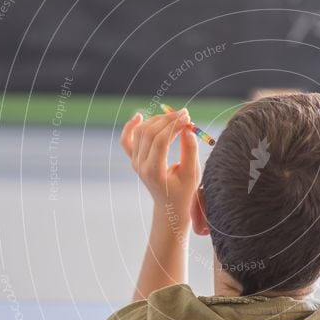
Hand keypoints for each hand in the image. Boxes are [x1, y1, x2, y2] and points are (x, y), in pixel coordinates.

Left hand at [120, 108, 199, 223]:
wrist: (169, 204)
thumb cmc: (183, 190)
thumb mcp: (192, 173)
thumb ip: (190, 151)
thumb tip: (187, 129)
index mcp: (154, 172)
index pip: (161, 141)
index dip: (174, 126)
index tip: (188, 118)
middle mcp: (140, 165)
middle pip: (150, 133)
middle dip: (168, 120)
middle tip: (184, 114)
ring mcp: (134, 161)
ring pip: (141, 132)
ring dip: (157, 120)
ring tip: (174, 117)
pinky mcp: (134, 158)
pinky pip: (127, 140)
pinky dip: (131, 126)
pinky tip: (139, 116)